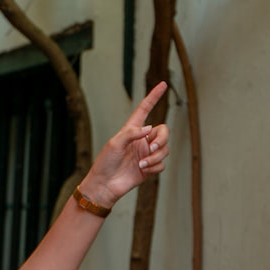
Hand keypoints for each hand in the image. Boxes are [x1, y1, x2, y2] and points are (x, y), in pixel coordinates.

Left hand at [80, 81, 169, 209]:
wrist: (105, 185)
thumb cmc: (105, 162)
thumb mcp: (115, 143)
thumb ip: (132, 133)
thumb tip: (150, 129)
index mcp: (132, 129)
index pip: (145, 109)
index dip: (154, 96)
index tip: (163, 84)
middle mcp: (142, 140)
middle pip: (164, 131)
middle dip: (162, 139)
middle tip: (151, 148)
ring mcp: (146, 153)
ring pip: (164, 149)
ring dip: (155, 156)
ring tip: (141, 164)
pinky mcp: (150, 167)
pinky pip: (162, 163)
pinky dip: (154, 166)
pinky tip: (143, 170)